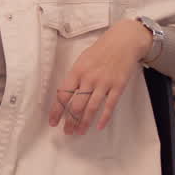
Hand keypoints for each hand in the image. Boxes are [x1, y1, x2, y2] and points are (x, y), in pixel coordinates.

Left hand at [48, 18, 152, 134]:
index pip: (63, 95)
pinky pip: (109, 105)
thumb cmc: (100, 51)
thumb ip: (74, 77)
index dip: (56, 110)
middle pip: (76, 105)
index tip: (52, 121)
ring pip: (91, 108)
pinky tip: (98, 127)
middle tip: (67, 132)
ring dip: (84, 122)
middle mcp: (88, 79)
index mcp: (76, 71)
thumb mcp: (81, 60)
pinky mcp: (118, 87)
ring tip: (78, 132)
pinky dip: (103, 118)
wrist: (122, 43)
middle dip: (69, 121)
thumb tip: (65, 94)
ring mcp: (104, 83)